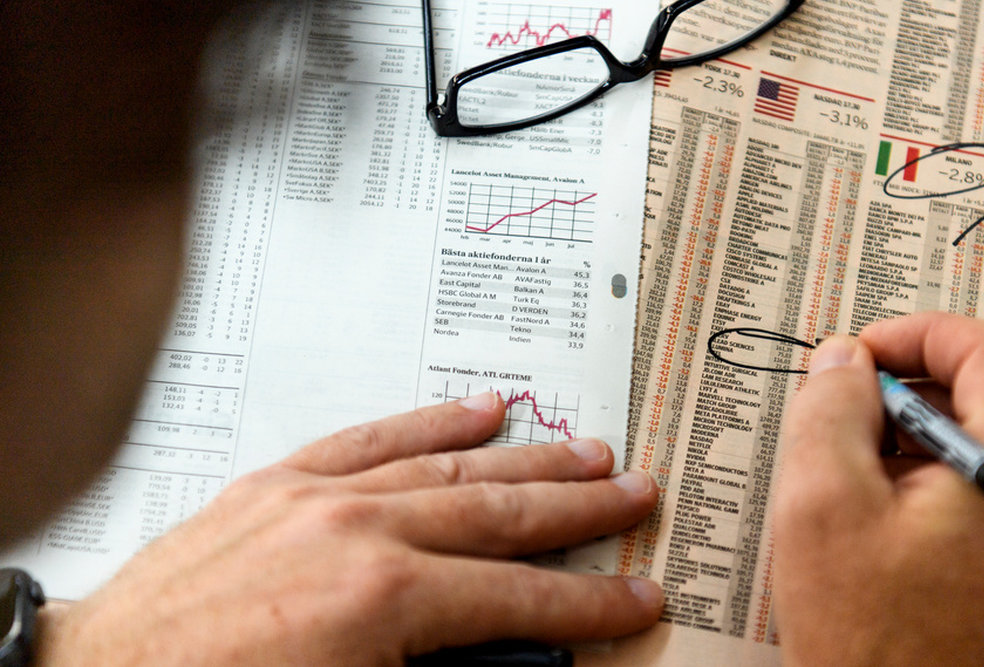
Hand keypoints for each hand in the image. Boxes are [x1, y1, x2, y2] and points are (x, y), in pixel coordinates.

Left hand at [37, 392, 662, 664]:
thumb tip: (513, 661)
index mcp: (382, 602)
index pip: (521, 598)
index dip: (591, 603)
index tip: (637, 599)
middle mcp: (358, 532)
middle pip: (501, 513)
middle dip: (579, 509)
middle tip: (635, 493)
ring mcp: (317, 498)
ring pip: (451, 465)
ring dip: (526, 459)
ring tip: (583, 450)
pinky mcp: (278, 483)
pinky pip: (373, 437)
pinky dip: (432, 421)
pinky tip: (478, 409)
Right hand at [771, 312, 983, 665]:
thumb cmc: (867, 647)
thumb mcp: (820, 506)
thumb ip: (829, 410)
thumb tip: (845, 362)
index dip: (921, 334)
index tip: (866, 355)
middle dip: (909, 397)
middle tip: (844, 424)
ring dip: (917, 447)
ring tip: (854, 491)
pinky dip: (936, 490)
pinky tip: (882, 530)